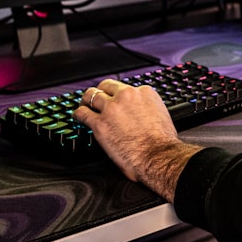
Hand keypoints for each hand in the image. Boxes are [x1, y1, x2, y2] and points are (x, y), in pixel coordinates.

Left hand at [73, 80, 201, 200]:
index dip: (119, 95)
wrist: (157, 155)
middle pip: (106, 86)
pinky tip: (78, 117)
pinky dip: (79, 115)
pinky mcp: (100, 123)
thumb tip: (143, 114)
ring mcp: (112, 108)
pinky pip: (83, 113)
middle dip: (101, 92)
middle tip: (97, 98)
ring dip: (87, 101)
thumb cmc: (162, 141)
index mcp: (144, 93)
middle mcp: (127, 96)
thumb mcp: (160, 114)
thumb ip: (148, 108)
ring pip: (91, 95)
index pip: (126, 87)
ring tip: (84, 105)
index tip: (116, 100)